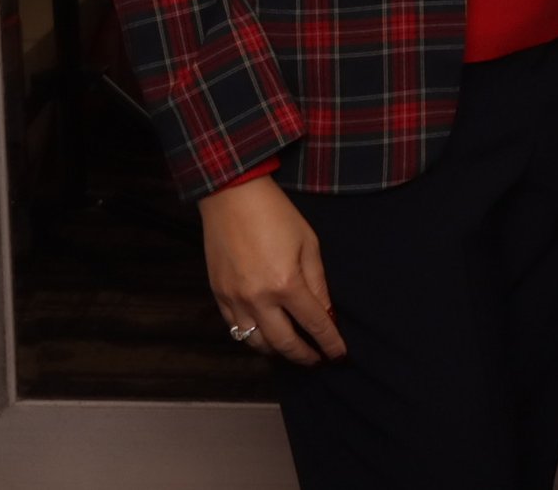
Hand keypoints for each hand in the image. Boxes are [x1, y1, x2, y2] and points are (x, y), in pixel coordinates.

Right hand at [198, 175, 344, 364]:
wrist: (232, 197)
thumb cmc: (275, 214)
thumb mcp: (309, 244)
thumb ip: (318, 283)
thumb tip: (327, 313)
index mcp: (286, 284)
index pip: (314, 324)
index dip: (330, 342)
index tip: (339, 354)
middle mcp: (258, 299)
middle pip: (284, 343)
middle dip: (305, 357)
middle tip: (318, 360)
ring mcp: (235, 300)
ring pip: (257, 344)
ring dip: (278, 351)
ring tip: (294, 349)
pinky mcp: (218, 296)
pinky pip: (236, 330)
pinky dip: (253, 338)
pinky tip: (266, 335)